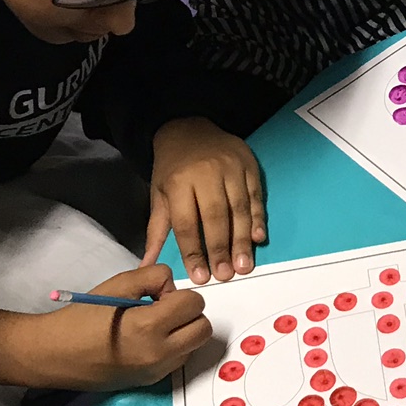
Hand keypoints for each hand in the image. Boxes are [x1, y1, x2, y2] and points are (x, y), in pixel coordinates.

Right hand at [30, 264, 211, 387]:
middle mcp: (159, 353)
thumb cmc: (83, 317)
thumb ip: (154, 277)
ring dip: (184, 331)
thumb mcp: (118, 284)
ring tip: (154, 325)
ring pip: (194, 346)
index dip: (179, 294)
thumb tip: (174, 289)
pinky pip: (179, 360)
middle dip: (190, 313)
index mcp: (149, 327)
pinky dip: (174, 347)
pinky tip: (148, 341)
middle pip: (204, 328)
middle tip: (163, 309)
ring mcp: (157, 371)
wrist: (55, 355)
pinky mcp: (152, 382)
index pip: (194, 304)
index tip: (157, 296)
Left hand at [148, 117, 268, 283]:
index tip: (200, 276)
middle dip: (220, 249)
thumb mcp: (159, 195)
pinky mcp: (249, 164)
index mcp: (178, 181)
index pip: (186, 222)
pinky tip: (258, 238)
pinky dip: (257, 218)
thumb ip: (156, 231)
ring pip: (239, 208)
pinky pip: (255, 196)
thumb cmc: (172, 167)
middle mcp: (206, 173)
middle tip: (226, 275)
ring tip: (243, 266)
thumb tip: (147, 265)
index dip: (193, 251)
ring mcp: (231, 167)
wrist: (189, 128)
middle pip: (215, 217)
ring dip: (242, 240)